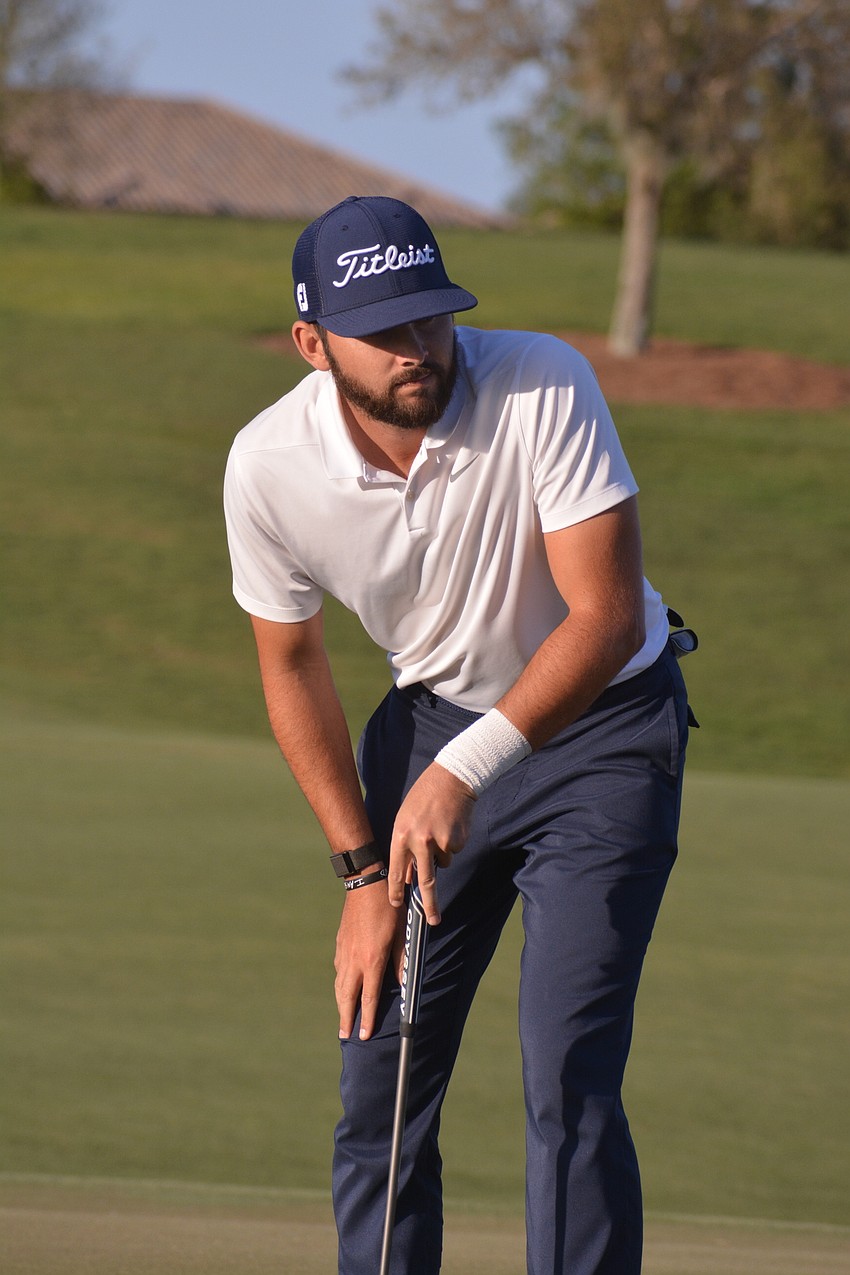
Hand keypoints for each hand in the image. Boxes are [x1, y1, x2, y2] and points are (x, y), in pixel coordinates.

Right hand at [334, 881, 404, 1040]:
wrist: (365, 884)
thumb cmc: (389, 908)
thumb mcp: (401, 934)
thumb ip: (400, 960)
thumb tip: (402, 982)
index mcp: (372, 960)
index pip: (368, 997)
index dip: (367, 1018)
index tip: (364, 1035)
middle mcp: (355, 960)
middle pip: (347, 997)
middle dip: (346, 1019)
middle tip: (344, 1036)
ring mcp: (345, 952)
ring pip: (340, 985)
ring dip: (341, 1004)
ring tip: (342, 1018)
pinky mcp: (340, 943)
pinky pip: (339, 970)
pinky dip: (340, 984)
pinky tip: (343, 988)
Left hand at [388, 762, 476, 925]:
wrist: (452, 778)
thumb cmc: (424, 799)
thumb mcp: (405, 820)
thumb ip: (405, 849)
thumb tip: (408, 878)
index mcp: (401, 835)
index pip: (396, 871)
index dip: (396, 890)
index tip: (396, 905)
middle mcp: (420, 841)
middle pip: (425, 881)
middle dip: (429, 904)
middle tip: (432, 921)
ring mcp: (440, 842)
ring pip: (441, 863)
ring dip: (440, 853)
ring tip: (439, 828)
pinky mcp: (457, 840)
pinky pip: (453, 851)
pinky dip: (452, 843)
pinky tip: (450, 825)